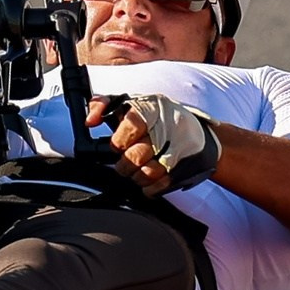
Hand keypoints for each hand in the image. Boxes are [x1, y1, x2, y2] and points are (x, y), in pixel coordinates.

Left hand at [91, 92, 219, 193]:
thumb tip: (89, 121)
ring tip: (138, 169)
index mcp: (153, 107)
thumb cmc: (158, 119)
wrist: (200, 136)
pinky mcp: (183, 169)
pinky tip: (150, 178)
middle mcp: (168, 127)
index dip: (120, 140)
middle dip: (125, 163)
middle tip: (126, 160)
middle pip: (135, 156)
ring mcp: (179, 150)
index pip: (132, 124)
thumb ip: (104, 104)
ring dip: (136, 176)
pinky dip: (148, 187)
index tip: (118, 145)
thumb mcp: (134, 102)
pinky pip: (157, 186)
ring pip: (146, 174)